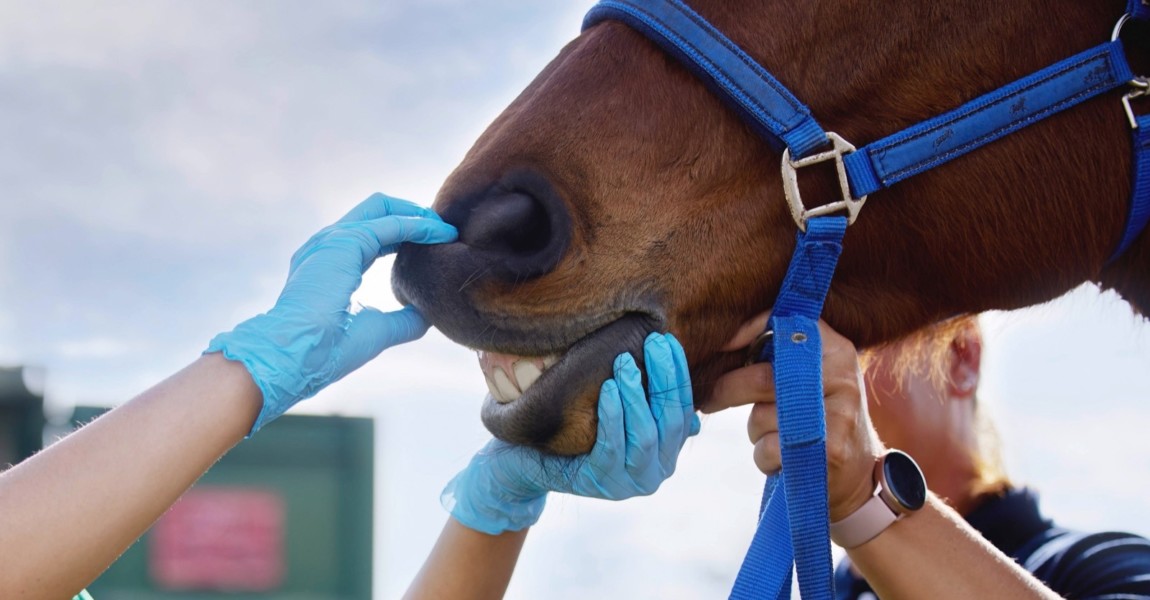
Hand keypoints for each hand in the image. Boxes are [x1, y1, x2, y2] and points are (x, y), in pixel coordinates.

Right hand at [206, 193, 457, 433]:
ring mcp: (332, 240)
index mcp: (330, 263)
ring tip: (446, 231)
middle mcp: (328, 245)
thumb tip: (428, 315)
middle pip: (376, 211)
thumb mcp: (375, 331)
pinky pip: (389, 225)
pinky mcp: (343, 243)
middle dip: (413, 215)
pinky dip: (417, 226)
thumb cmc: (326, 349)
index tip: (435, 244)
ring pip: (382, 209)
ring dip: (418, 217)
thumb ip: (402, 320)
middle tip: (443, 230)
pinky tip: (438, 234)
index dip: (405, 234)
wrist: (294, 355)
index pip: (372, 234)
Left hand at [442, 332, 700, 534]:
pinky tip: (607, 388)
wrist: (526, 459)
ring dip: (636, 394)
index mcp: (666, 450)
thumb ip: (641, 386)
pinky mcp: (601, 484)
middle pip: (671, 421)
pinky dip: (612, 416)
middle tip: (651, 342)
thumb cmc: (574, 423)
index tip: (666, 339)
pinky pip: (612, 447)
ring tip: (623, 362)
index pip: (683, 409)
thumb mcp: (614, 404)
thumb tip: (667, 346)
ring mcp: (629, 483)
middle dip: (663, 378)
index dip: (677, 373)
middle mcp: (655, 471)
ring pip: (645, 436)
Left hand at [706, 313, 881, 521]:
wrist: (859, 476)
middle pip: (762, 377)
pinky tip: (785, 460)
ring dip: (755, 432)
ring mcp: (838, 413)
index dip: (745, 332)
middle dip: (727, 390)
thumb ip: (779, 357)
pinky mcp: (829, 450)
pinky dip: (765, 458)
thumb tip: (718, 343)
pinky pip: (770, 449)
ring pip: (762, 417)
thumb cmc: (818, 419)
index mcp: (835, 348)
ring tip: (777, 437)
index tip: (717, 345)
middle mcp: (841, 375)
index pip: (784, 325)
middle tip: (708, 401)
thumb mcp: (812, 378)